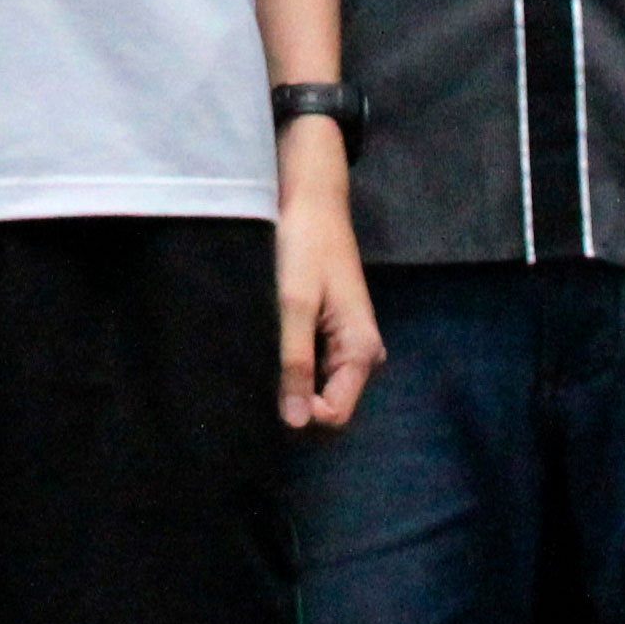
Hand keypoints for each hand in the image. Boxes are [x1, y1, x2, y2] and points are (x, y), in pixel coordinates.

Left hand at [274, 117, 383, 430]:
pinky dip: (294, 367)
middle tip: (262, 372)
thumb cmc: (304, 246)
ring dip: (293, 384)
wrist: (312, 200)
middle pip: (331, 406)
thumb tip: (296, 423)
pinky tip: (271, 348)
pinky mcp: (333, 333)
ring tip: (263, 357)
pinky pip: (316, 368)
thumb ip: (296, 363)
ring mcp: (349, 345)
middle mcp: (363, 354)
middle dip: (298, 402)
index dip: (304, 414)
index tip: (270, 389)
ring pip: (321, 388)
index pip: (336, 414)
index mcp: (362, 350)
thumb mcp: (294, 305)